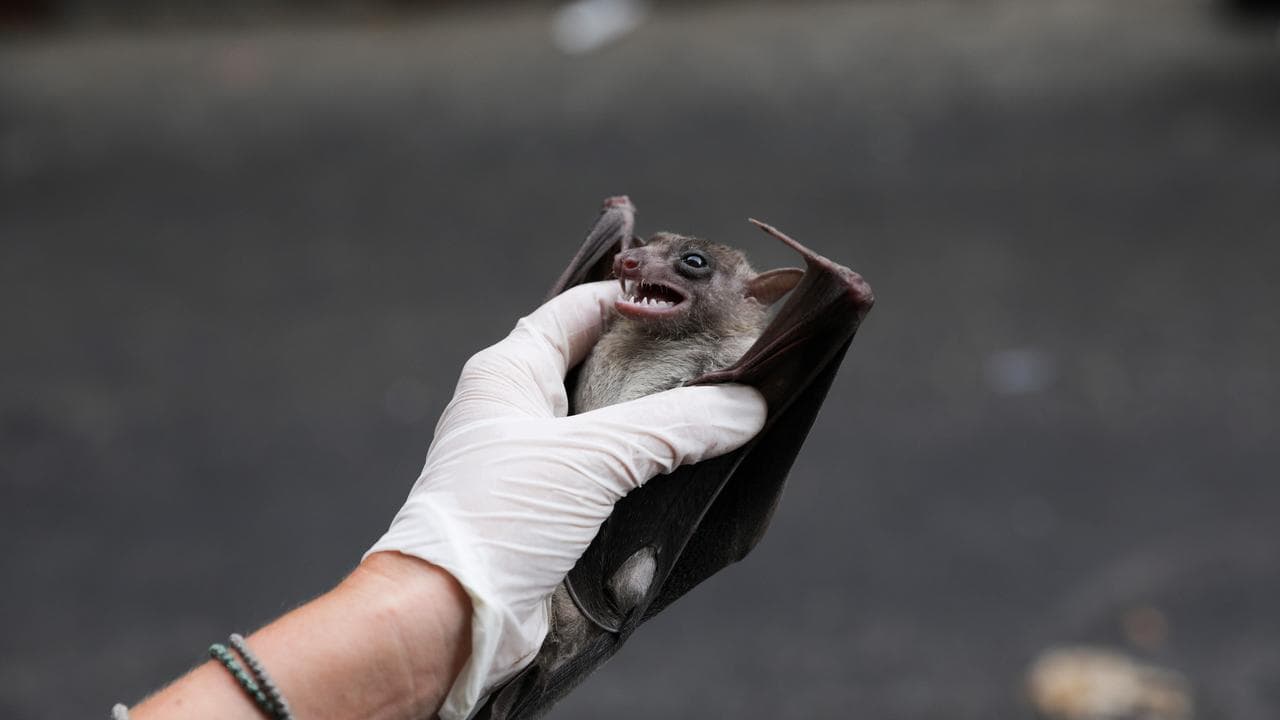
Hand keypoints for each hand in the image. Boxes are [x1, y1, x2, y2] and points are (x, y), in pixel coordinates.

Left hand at [366, 280, 766, 718]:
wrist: (451, 619)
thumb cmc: (498, 519)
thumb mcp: (592, 457)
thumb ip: (673, 425)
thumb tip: (747, 405)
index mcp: (512, 370)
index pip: (585, 308)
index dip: (641, 298)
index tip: (704, 301)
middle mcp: (521, 408)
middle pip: (605, 366)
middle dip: (664, 365)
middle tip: (731, 359)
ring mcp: (537, 461)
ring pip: (615, 425)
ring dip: (664, 424)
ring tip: (730, 411)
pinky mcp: (555, 511)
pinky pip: (614, 477)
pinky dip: (652, 473)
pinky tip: (697, 471)